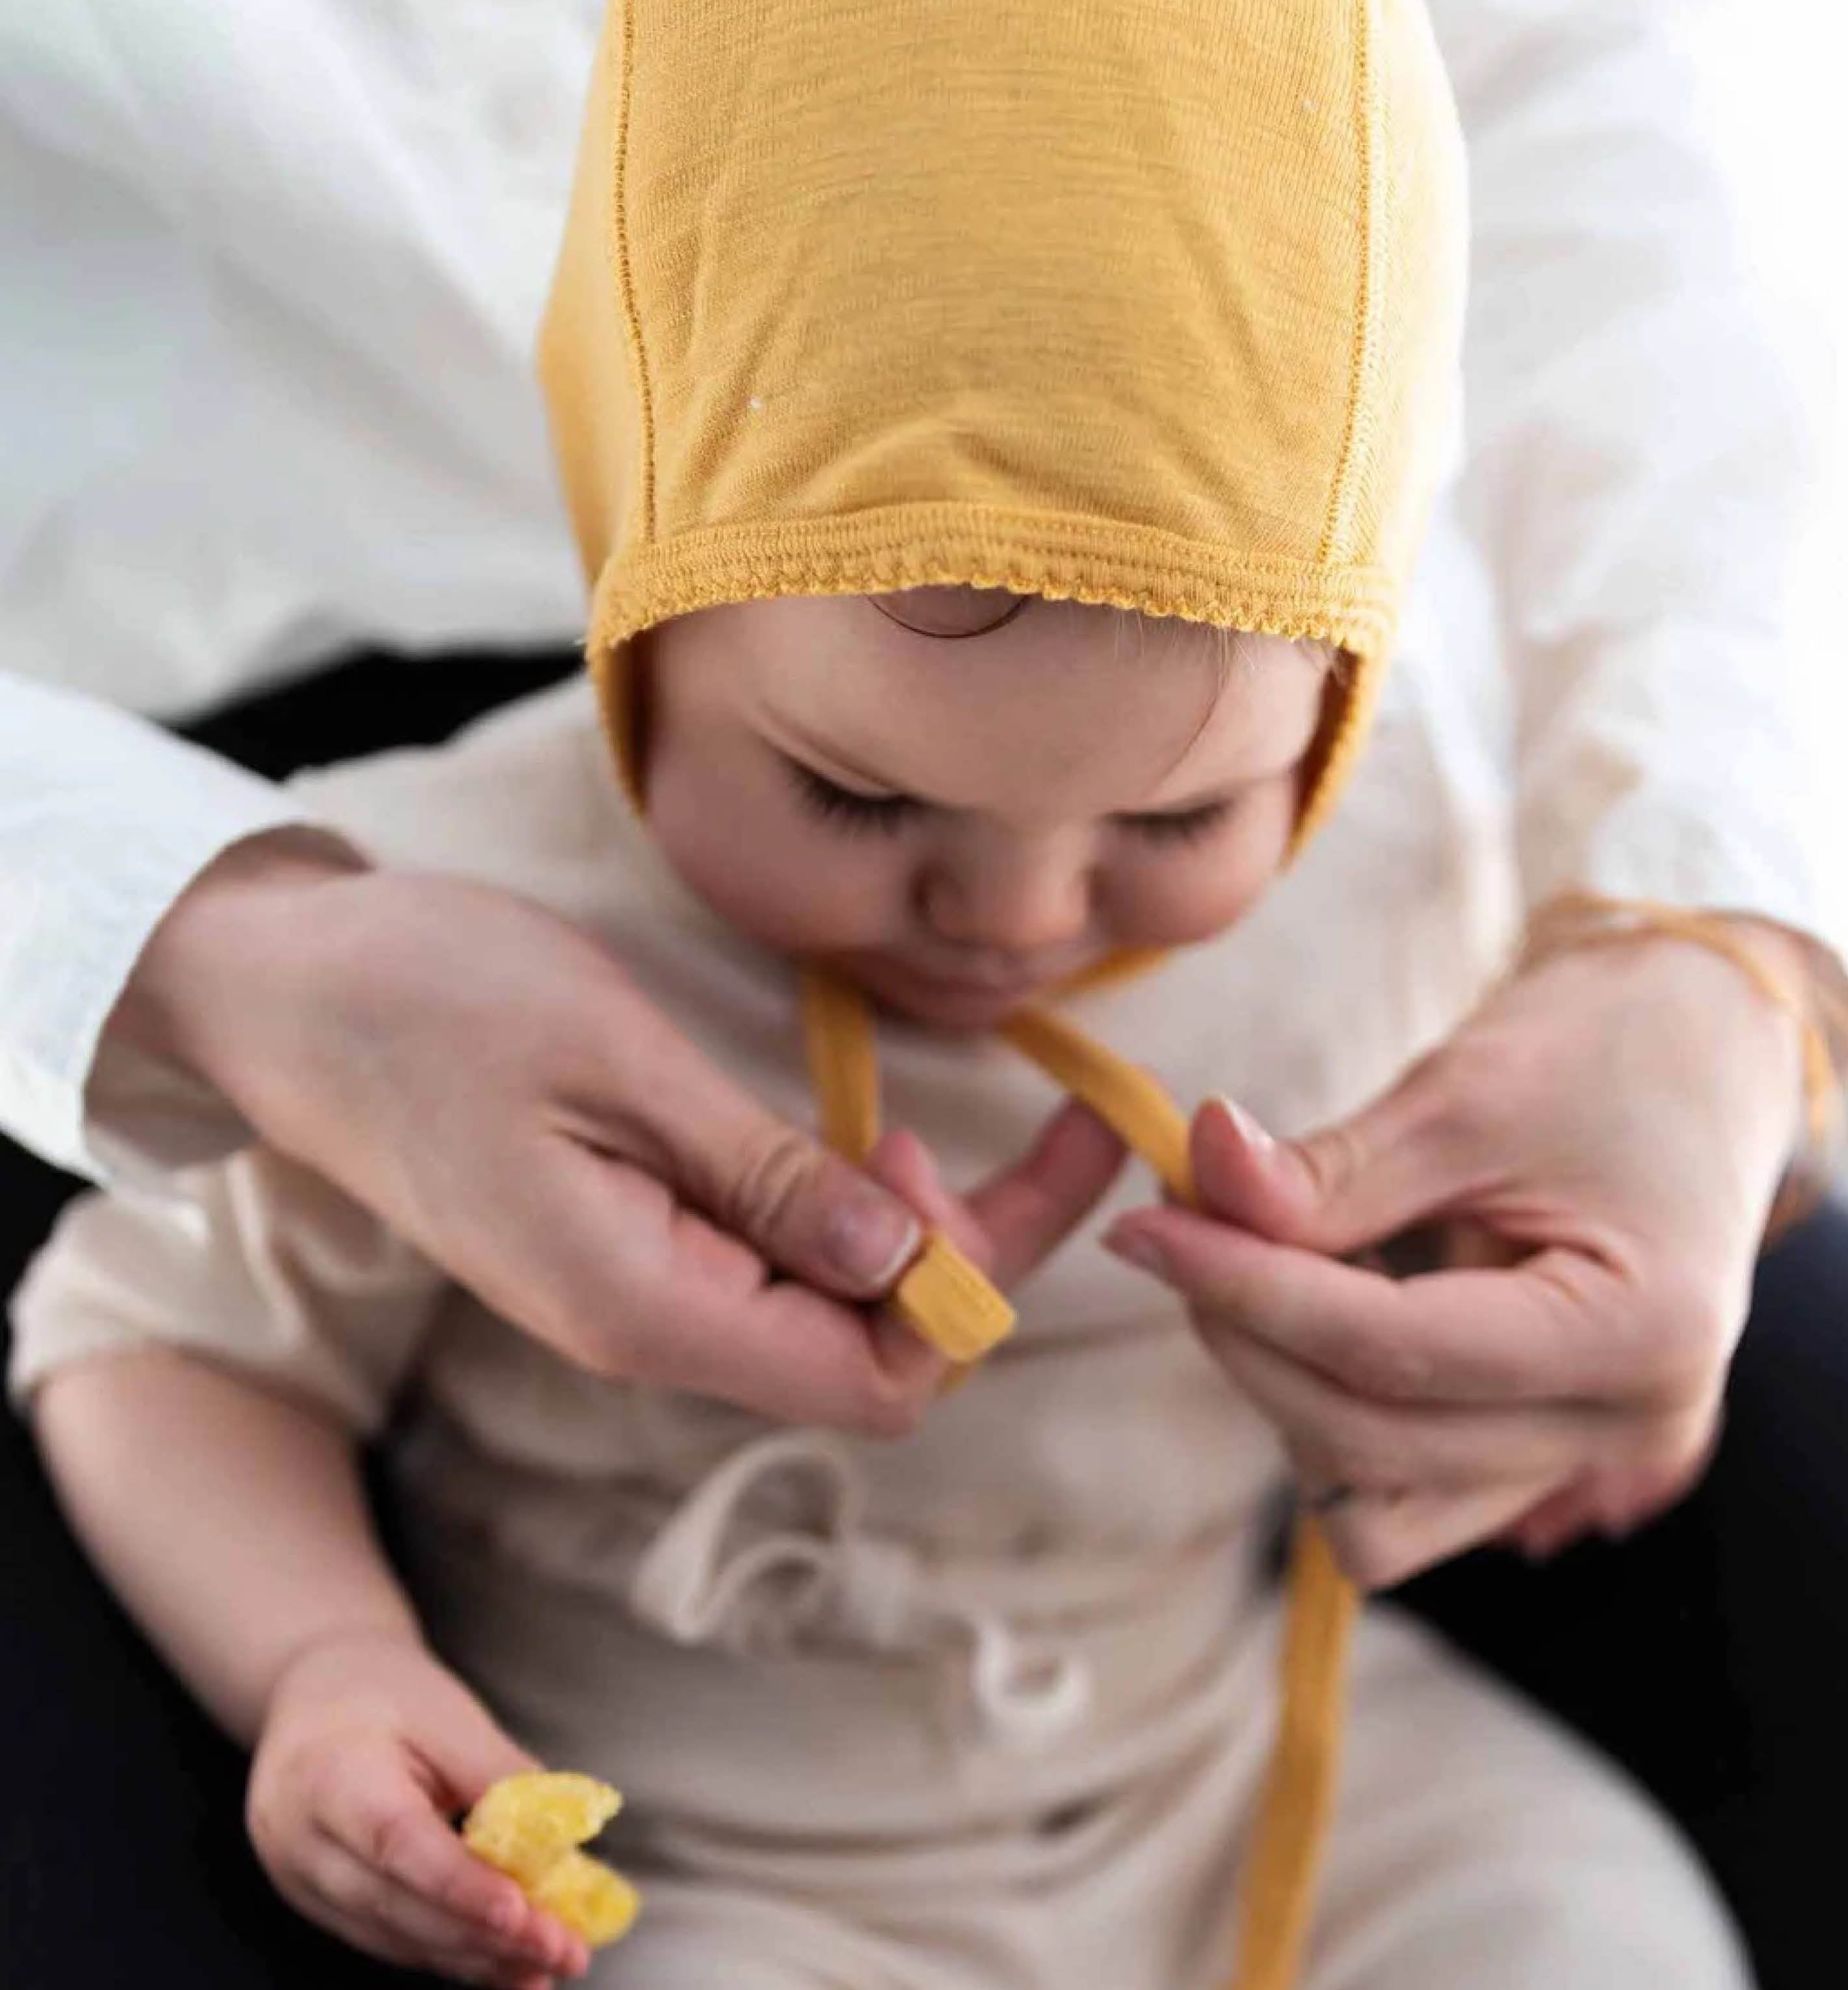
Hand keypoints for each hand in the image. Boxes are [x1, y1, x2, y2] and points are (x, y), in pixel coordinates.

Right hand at [109, 835, 1113, 1434]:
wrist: (286, 992)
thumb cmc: (429, 1000)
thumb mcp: (613, 1062)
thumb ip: (762, 1176)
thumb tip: (907, 1258)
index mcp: (645, 1309)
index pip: (871, 1382)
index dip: (954, 1290)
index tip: (921, 1144)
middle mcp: (651, 1331)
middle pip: (873, 1355)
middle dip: (975, 1259)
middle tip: (1034, 1126)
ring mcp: (639, 1297)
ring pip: (834, 1315)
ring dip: (921, 1238)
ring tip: (942, 1128)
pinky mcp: (632, 1249)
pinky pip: (779, 1273)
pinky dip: (851, 1220)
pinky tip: (872, 1146)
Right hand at [247, 1629, 584, 1989]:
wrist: (316, 1693)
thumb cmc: (386, 1692)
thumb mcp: (445, 1712)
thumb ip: (496, 1773)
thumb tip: (559, 1834)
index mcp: (329, 1775)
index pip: (397, 1842)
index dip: (461, 1885)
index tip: (523, 1914)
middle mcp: (302, 1841)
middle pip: (397, 1905)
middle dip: (485, 1938)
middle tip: (563, 1951)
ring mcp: (303, 1881)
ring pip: (393, 1936)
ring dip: (474, 1958)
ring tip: (547, 1965)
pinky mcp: (319, 1903)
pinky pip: (387, 1939)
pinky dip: (448, 1952)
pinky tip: (502, 1962)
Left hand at [1104, 926, 1812, 1585]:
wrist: (1709, 1052)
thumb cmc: (1608, 1048)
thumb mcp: (1466, 1092)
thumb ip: (1329, 1169)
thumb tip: (1195, 1173)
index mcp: (1642, 1334)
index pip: (1393, 1354)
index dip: (1248, 1291)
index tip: (1142, 1229)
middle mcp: (1631, 1429)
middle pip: (1372, 1446)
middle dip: (1250, 1337)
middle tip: (1180, 1222)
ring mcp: (1596, 1461)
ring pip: (1379, 1507)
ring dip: (1290, 1398)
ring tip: (1270, 1265)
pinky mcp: (1548, 1459)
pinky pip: (1408, 1494)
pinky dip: (1339, 1419)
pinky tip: (1331, 1308)